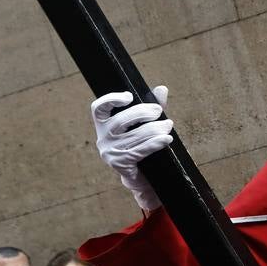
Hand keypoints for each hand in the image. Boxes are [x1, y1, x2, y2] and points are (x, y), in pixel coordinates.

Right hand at [91, 86, 172, 210]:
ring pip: (133, 136)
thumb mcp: (145, 124)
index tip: (129, 96)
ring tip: (168, 125)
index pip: (98, 108)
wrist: (142, 176)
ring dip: (154, 129)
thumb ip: (151, 107)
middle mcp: (102, 137)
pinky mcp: (120, 163)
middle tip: (158, 110)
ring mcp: (109, 152)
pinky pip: (139, 150)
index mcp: (104, 124)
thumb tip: (162, 89)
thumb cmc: (141, 144)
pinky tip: (167, 139)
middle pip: (120, 120)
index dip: (110, 100)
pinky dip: (155, 143)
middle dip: (142, 113)